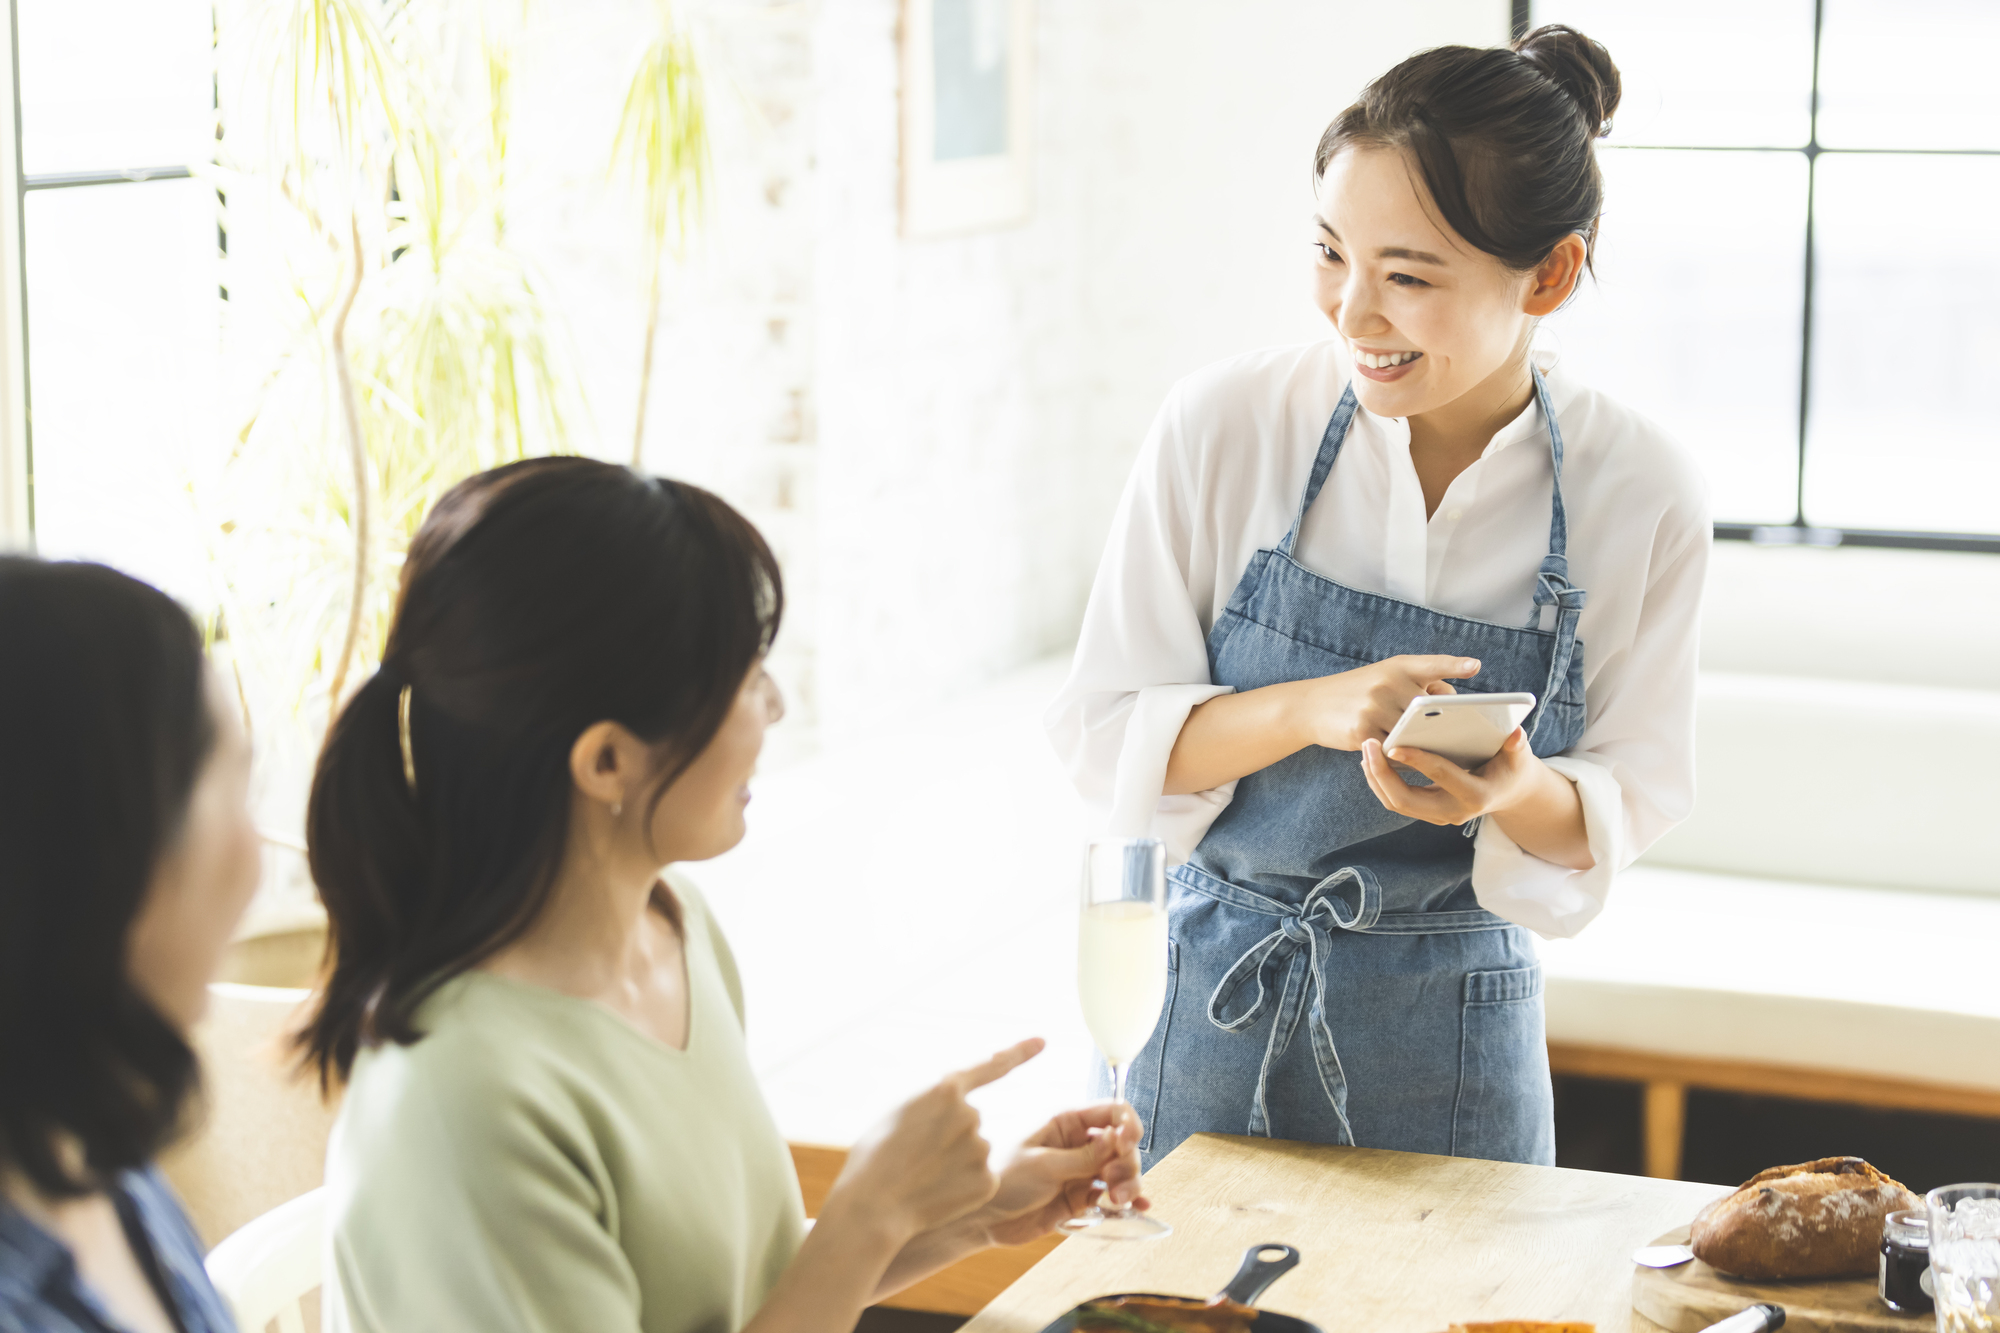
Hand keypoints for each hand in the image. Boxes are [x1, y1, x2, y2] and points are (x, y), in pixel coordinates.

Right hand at [826, 1039, 1041, 1243]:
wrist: (873, 1206)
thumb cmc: (874, 1157)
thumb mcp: (896, 1110)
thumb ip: (932, 1099)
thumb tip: (953, 1100)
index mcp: (944, 1087)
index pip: (992, 1065)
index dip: (1019, 1052)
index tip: (1042, 1041)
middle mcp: (970, 1113)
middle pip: (971, 1119)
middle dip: (949, 1135)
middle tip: (916, 1156)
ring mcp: (982, 1148)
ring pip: (976, 1150)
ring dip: (955, 1162)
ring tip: (921, 1176)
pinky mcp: (988, 1180)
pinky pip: (980, 1177)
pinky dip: (962, 1186)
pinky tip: (937, 1193)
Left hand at [973, 1102, 1149, 1245]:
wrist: (982, 1218)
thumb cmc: (1002, 1180)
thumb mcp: (1043, 1164)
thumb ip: (1082, 1157)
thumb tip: (1118, 1140)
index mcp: (1065, 1122)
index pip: (1111, 1112)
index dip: (1127, 1125)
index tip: (1128, 1144)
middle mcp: (1077, 1143)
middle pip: (1122, 1143)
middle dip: (1126, 1160)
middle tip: (1113, 1179)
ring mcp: (1080, 1170)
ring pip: (1120, 1170)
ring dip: (1128, 1182)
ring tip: (1118, 1199)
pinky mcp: (1080, 1197)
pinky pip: (1111, 1195)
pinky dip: (1127, 1199)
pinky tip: (1137, 1206)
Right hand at [1296, 655, 1480, 751]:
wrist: (1310, 705)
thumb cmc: (1358, 690)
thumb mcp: (1385, 676)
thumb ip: (1418, 683)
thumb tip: (1451, 702)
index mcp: (1397, 666)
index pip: (1431, 664)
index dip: (1454, 665)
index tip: (1475, 666)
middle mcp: (1386, 683)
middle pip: (1429, 710)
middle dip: (1443, 724)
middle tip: (1464, 735)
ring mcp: (1374, 707)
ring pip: (1414, 733)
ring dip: (1425, 744)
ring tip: (1439, 752)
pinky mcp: (1362, 732)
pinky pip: (1394, 749)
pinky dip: (1403, 755)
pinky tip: (1408, 759)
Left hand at [1359, 727, 1541, 825]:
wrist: (1508, 792)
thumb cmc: (1511, 767)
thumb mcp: (1517, 756)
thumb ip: (1516, 745)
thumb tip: (1515, 733)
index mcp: (1475, 795)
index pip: (1440, 776)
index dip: (1417, 760)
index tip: (1393, 744)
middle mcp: (1453, 811)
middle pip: (1405, 800)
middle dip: (1382, 773)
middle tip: (1367, 745)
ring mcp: (1438, 815)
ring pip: (1395, 803)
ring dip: (1376, 778)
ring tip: (1365, 750)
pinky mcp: (1427, 812)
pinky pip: (1396, 801)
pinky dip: (1380, 782)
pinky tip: (1372, 760)